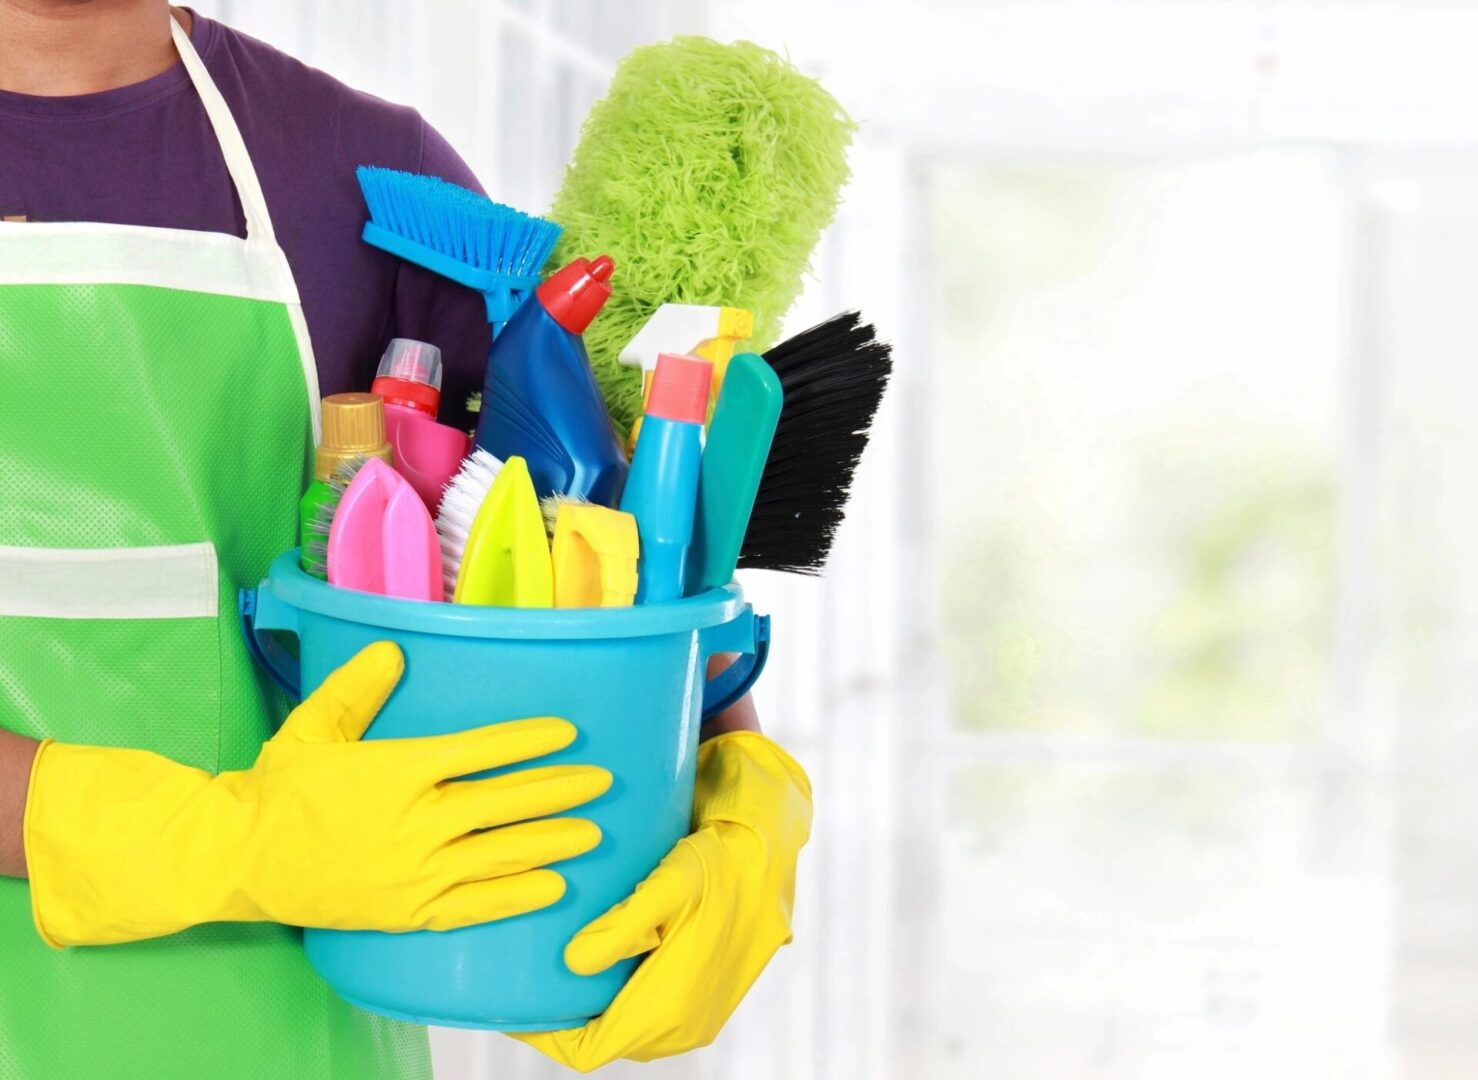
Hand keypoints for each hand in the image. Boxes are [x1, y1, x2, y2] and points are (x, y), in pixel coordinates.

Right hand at [25, 641, 609, 945]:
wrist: (241, 858)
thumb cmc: (279, 788)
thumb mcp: (312, 728)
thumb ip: (356, 688)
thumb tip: (394, 650)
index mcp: (397, 772)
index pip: (478, 751)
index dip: (526, 741)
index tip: (566, 733)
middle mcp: (415, 822)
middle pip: (502, 803)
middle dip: (558, 791)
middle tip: (601, 782)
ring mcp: (414, 871)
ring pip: (498, 854)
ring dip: (550, 842)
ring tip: (593, 833)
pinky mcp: (407, 912)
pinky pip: (473, 906)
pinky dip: (516, 897)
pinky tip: (552, 887)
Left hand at [511, 731, 811, 1071]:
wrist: (775, 843)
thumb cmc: (725, 857)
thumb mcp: (673, 882)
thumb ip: (624, 926)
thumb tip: (572, 966)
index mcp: (674, 1008)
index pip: (587, 1049)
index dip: (540, 1033)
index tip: (503, 1001)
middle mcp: (685, 1023)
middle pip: (600, 1038)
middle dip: (557, 1014)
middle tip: (515, 973)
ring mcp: (694, 1011)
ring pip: (620, 1023)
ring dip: (584, 1001)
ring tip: (542, 960)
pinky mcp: (700, 991)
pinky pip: (641, 1005)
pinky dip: (611, 988)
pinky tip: (587, 952)